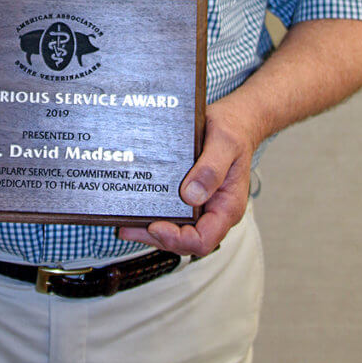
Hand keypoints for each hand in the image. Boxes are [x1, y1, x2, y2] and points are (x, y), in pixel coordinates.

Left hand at [117, 99, 255, 256]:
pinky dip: (156, 213)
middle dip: (156, 237)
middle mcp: (214, 210)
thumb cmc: (233, 132)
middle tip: (129, 228)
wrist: (234, 121)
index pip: (204, 239)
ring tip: (127, 224)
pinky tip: (138, 207)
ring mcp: (202, 205)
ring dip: (152, 230)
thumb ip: (211, 169)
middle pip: (185, 241)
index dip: (178, 239)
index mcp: (227, 206)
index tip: (155, 226)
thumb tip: (192, 195)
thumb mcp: (225, 143)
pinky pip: (173, 212)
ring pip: (177, 230)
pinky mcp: (191, 195)